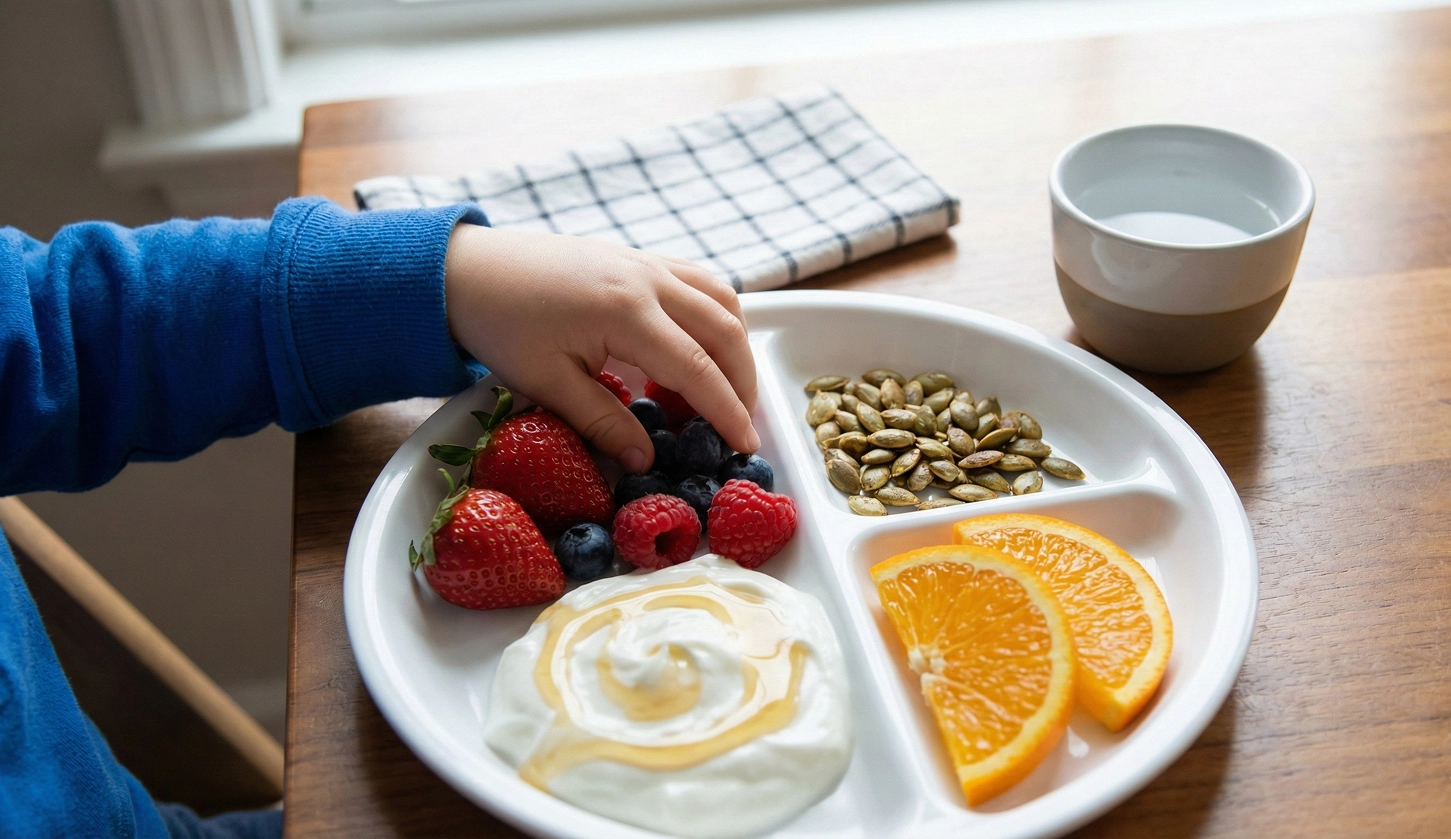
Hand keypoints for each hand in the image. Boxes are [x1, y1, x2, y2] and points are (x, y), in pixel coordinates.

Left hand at [443, 225, 758, 471]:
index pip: (697, 368)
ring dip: (736, 344)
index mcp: (626, 312)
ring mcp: (646, 261)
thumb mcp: (547, 384)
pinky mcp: (638, 256)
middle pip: (724, 330)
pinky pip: (699, 280)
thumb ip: (602, 422)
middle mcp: (648, 279)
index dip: (726, 411)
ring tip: (730, 388)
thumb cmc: (501, 325)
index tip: (743, 445)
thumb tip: (644, 460)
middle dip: (743, 381)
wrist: (467, 270)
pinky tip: (705, 344)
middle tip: (741, 423)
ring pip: (721, 298)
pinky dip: (716, 314)